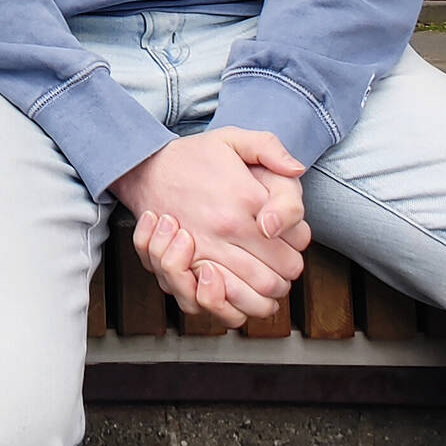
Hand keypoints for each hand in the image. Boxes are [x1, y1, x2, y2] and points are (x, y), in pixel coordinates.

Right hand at [116, 131, 312, 322]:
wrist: (146, 168)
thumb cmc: (194, 156)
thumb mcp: (233, 138)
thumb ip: (270, 148)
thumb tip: (297, 171)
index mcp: (245, 198)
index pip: (297, 241)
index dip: (299, 244)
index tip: (291, 240)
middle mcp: (227, 228)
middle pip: (280, 274)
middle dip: (287, 275)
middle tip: (281, 265)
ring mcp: (205, 250)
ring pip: (256, 295)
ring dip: (267, 296)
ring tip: (265, 283)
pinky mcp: (185, 267)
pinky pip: (217, 303)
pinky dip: (233, 307)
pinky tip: (237, 293)